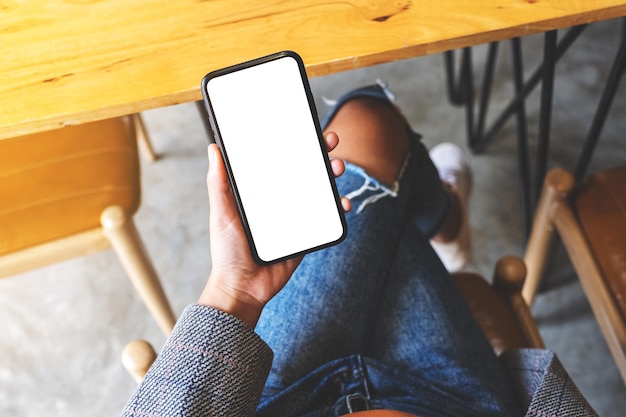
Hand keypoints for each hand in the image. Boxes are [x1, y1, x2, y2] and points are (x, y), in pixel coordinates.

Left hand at [198, 132, 349, 327]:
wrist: (243, 288)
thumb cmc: (227, 251)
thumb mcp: (222, 213)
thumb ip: (219, 183)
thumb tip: (214, 149)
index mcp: (260, 192)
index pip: (279, 161)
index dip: (292, 143)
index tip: (303, 127)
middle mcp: (279, 201)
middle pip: (303, 171)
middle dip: (319, 154)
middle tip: (328, 142)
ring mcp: (295, 217)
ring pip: (319, 191)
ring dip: (332, 176)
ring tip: (337, 168)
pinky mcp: (306, 234)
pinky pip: (326, 218)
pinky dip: (338, 209)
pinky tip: (343, 203)